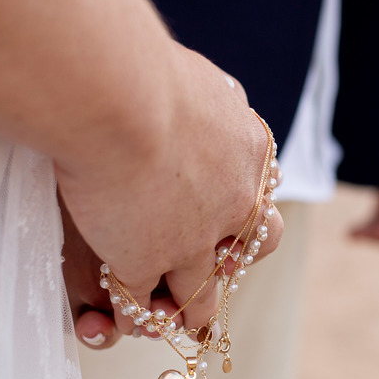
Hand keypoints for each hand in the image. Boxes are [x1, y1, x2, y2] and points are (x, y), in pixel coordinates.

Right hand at [58, 46, 282, 348]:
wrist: (118, 94)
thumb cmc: (142, 66)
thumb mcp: (199, 76)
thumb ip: (211, 96)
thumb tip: (221, 93)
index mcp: (249, 151)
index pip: (260, 192)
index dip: (240, 208)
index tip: (223, 215)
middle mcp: (234, 201)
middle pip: (249, 249)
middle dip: (228, 261)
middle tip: (207, 265)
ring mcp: (192, 239)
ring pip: (200, 293)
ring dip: (183, 305)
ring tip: (165, 311)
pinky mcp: (146, 261)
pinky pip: (144, 304)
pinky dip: (132, 312)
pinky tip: (118, 313)